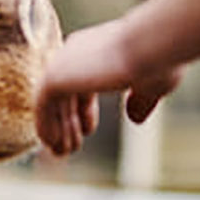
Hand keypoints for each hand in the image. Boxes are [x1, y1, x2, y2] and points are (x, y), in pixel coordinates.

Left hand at [35, 17, 180, 155]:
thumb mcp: (150, 84)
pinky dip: (46, 125)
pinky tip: (54, 144)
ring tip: (63, 153)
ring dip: (56, 128)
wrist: (151, 47)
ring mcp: (63, 63)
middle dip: (66, 121)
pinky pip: (41, 105)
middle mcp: (76, 52)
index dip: (82, 109)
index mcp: (96, 49)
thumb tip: (135, 118)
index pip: (79, 81)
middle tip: (68, 148)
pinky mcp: (55, 75)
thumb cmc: (157, 60)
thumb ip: (140, 99)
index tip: (86, 131)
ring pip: (51, 100)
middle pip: (62, 92)